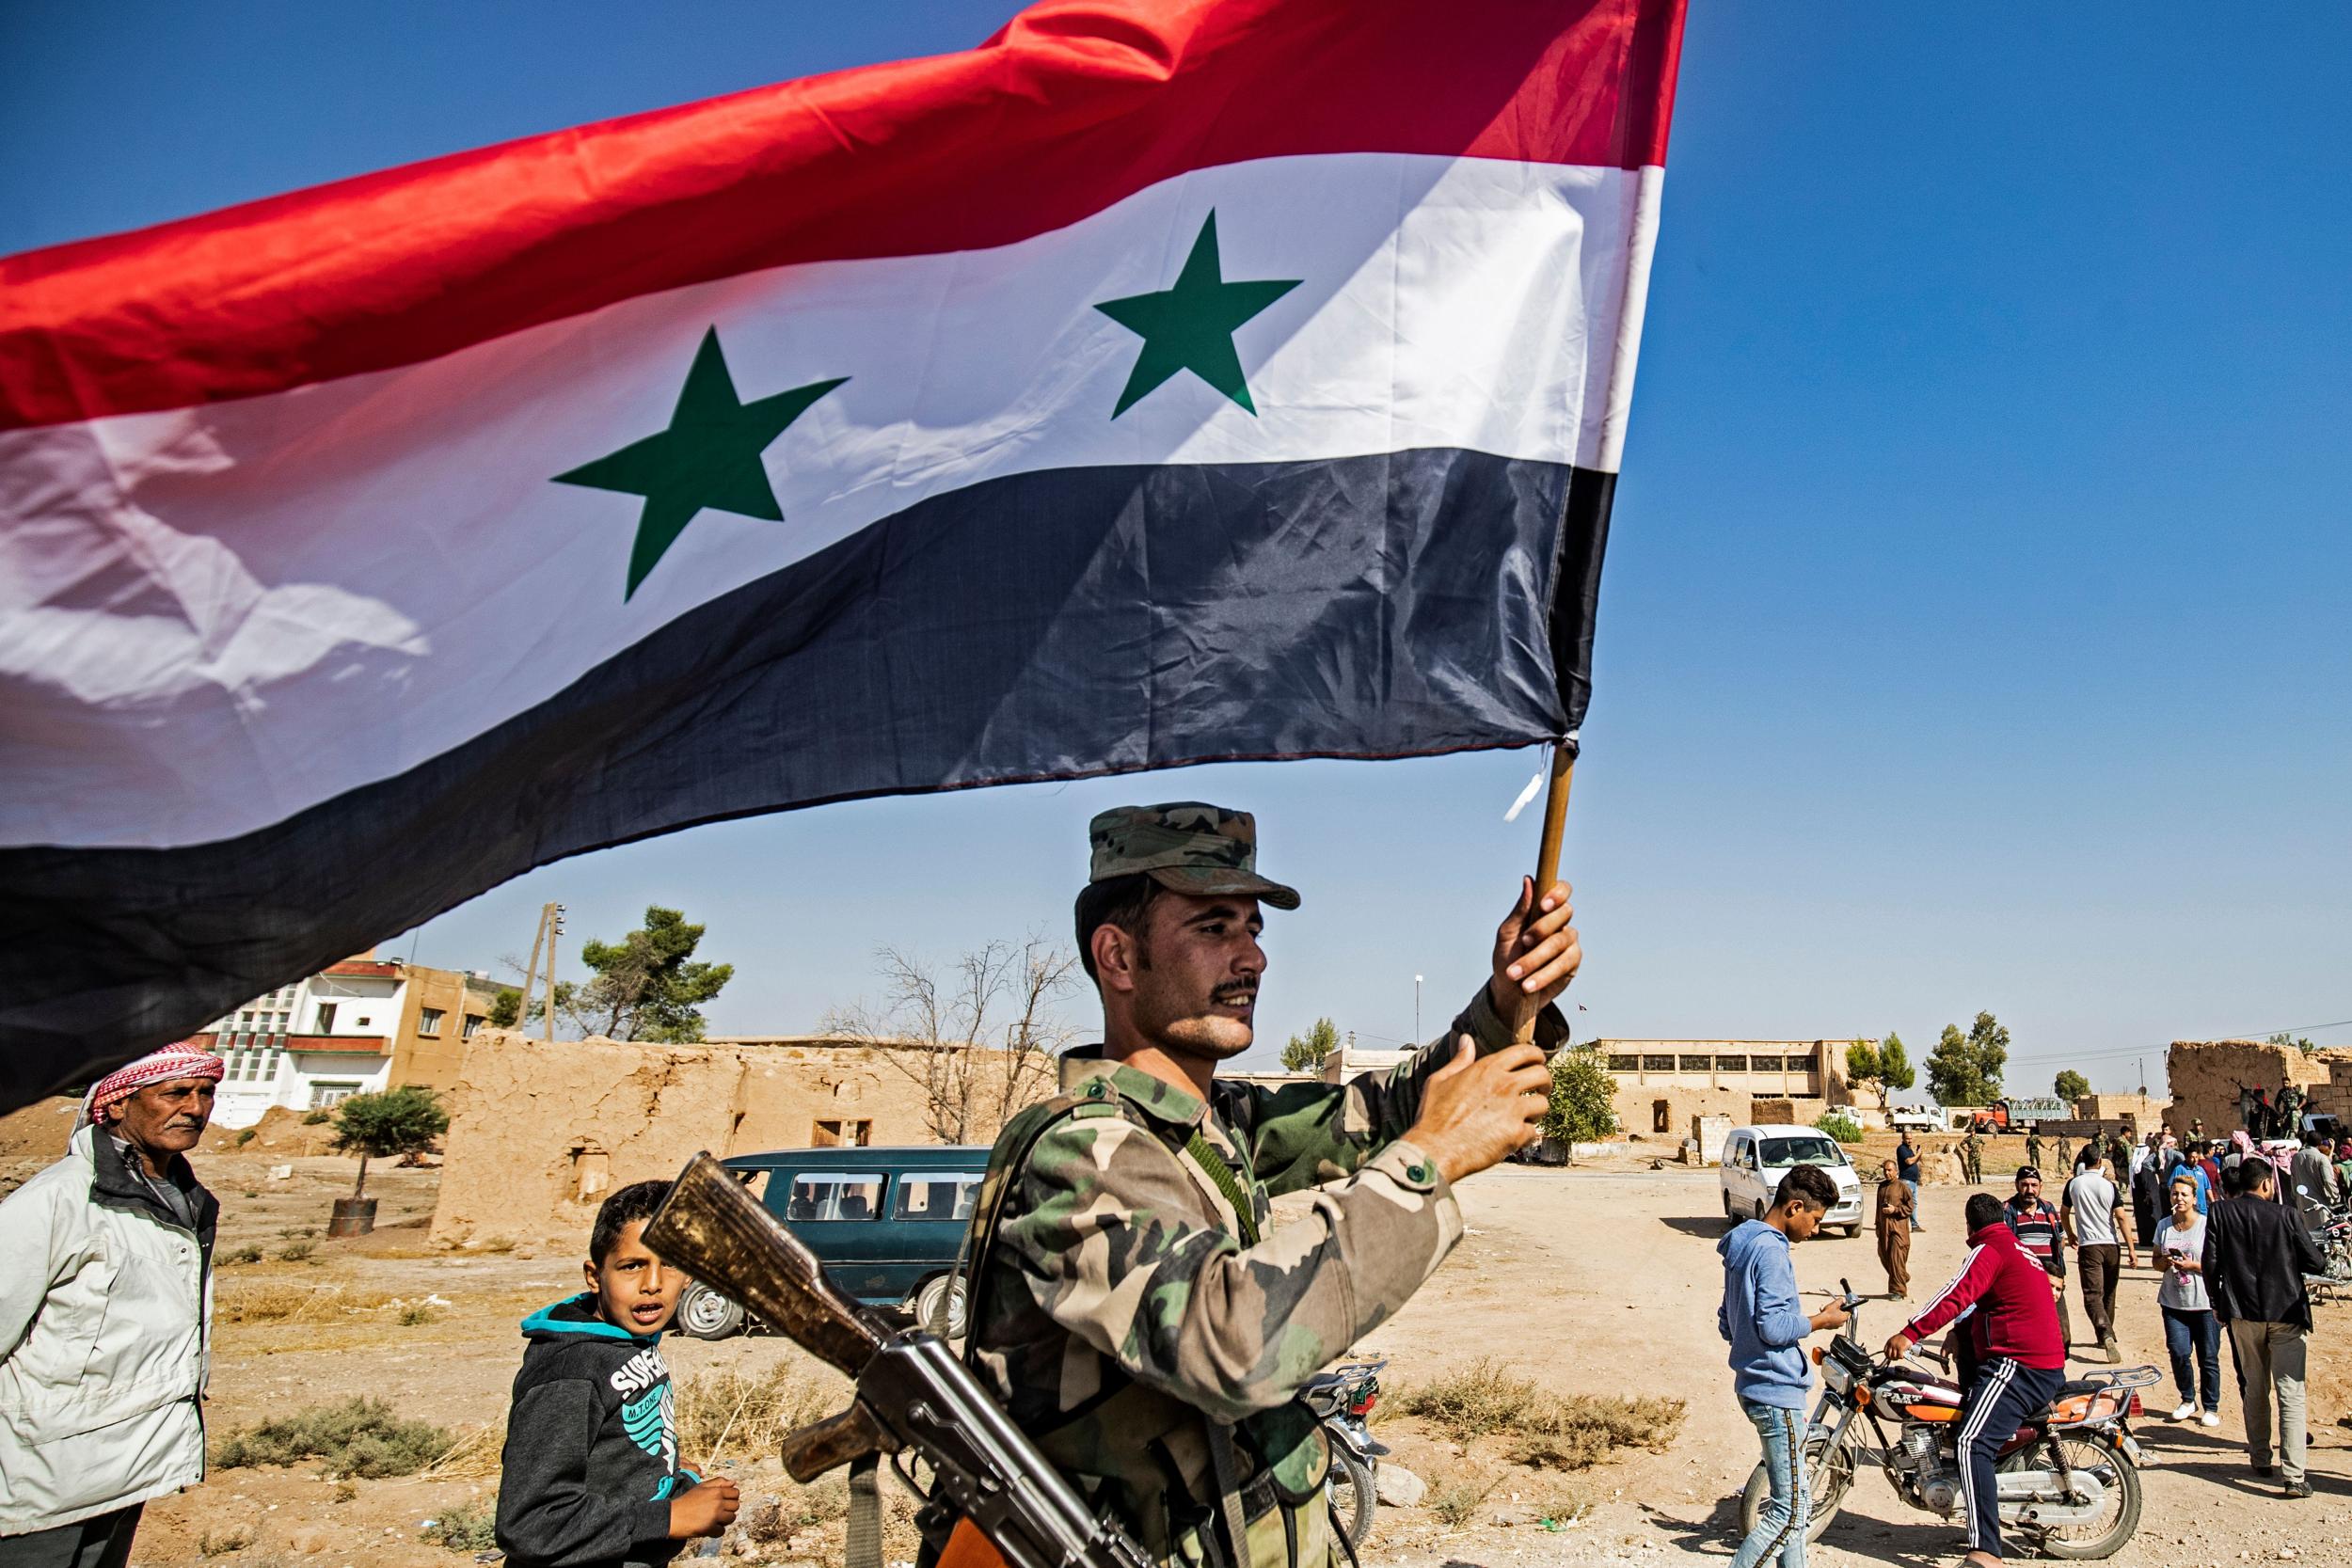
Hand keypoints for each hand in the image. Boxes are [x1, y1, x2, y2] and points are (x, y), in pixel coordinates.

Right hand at [670, 1477, 739, 1538]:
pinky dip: (716, 1531)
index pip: (735, 1493)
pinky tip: (708, 1528)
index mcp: (716, 1491)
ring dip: (724, 1520)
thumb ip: (718, 1483)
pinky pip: (722, 1531)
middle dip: (728, 1509)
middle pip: (736, 1506)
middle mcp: (717, 1502)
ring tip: (713, 1520)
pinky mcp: (710, 1528)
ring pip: (731, 1518)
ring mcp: (714, 1515)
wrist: (672, 1517)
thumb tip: (734, 1482)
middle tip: (718, 1512)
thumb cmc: (686, 1501)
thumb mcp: (701, 1487)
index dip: (731, 1498)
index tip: (723, 1502)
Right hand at [1404, 1036, 1550, 1182]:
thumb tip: (1466, 1040)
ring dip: (1536, 1110)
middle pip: (1542, 1074)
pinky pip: (1533, 1131)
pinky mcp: (1516, 1134)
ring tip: (1526, 1116)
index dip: (1536, 1056)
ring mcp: (1512, 1110)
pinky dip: (1526, 1135)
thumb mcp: (1440, 1080)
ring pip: (1543, 1104)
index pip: (1526, 1051)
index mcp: (1487, 1068)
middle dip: (1545, 1082)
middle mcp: (1504, 1085)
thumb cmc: (1433, 1116)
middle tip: (1540, 1089)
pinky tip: (1514, 1137)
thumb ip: (1459, 1059)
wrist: (1433, 1150)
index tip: (1537, 1062)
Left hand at [1488, 878, 1579, 1020]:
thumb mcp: (1507, 933)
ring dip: (1535, 958)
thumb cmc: (1507, 956)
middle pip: (1564, 914)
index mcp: (1545, 910)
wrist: (1509, 990)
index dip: (1557, 894)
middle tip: (1524, 941)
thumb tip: (1529, 880)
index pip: (1562, 890)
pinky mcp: (1572, 964)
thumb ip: (1520, 910)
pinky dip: (1543, 975)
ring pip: (1561, 941)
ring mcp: (1569, 943)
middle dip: (1542, 928)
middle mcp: (1561, 923)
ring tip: (1514, 973)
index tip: (1543, 905)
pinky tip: (1528, 985)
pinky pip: (1563, 965)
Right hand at [1810, 1301, 1848, 1331]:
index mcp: (1845, 1317)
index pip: (1849, 1311)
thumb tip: (1842, 1300)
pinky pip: (1833, 1321)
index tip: (1842, 1305)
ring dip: (1834, 1314)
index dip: (1845, 1307)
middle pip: (1842, 1314)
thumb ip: (1840, 1301)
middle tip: (1834, 1307)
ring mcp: (1837, 1325)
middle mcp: (1842, 1322)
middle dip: (1838, 1310)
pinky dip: (1830, 1318)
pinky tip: (1826, 1315)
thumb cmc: (1828, 1314)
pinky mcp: (1833, 1327)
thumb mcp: (1835, 1304)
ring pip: (1837, 1318)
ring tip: (1828, 1310)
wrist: (1821, 1321)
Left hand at [1882, 1332, 1913, 1362]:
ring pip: (1894, 1356)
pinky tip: (1902, 1356)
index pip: (1885, 1351)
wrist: (1907, 1334)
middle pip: (1889, 1355)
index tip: (1890, 1357)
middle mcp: (1891, 1344)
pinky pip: (1899, 1356)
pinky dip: (1901, 1357)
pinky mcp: (1901, 1348)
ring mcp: (1895, 1346)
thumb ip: (1892, 1346)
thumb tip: (1891, 1353)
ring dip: (1897, 1358)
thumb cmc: (1901, 1338)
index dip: (1887, 1356)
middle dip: (1892, 1358)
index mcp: (1888, 1342)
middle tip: (1895, 1358)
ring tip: (1899, 1357)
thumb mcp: (1894, 1340)